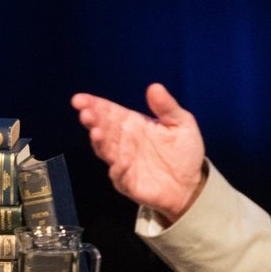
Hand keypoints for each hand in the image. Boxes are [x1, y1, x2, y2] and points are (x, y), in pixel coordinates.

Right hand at [70, 83, 208, 222]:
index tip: (79, 100)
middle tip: (86, 113)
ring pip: (107, 151)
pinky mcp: (128, 182)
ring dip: (100, 142)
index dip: (93, 105)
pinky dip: (118, 167)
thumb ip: (167, 107)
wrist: (191, 184)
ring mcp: (123, 162)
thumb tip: (154, 87)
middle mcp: (123, 142)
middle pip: (103, 129)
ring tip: (96, 132)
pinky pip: (120, 175)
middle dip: (93, 121)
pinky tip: (118, 160)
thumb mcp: (181, 123)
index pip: (109, 112)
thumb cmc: (183, 152)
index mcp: (132, 124)